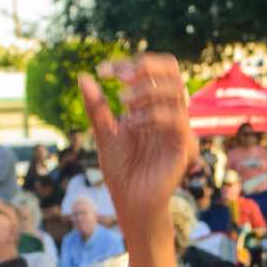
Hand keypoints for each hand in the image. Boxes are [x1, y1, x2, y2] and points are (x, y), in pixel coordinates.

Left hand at [79, 54, 198, 227]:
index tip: (103, 71)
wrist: (130, 201)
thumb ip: (97, 107)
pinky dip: (154, 115)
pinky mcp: (182, 146)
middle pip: (172, 70)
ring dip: (147, 89)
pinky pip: (177, 120)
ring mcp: (177, 128)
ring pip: (176, 90)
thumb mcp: (104, 133)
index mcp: (151, 106)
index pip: (151, 70)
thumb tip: (84, 76)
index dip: (128, 64)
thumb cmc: (120, 169)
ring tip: (123, 101)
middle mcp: (167, 112)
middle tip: (118, 77)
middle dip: (144, 67)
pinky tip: (132, 123)